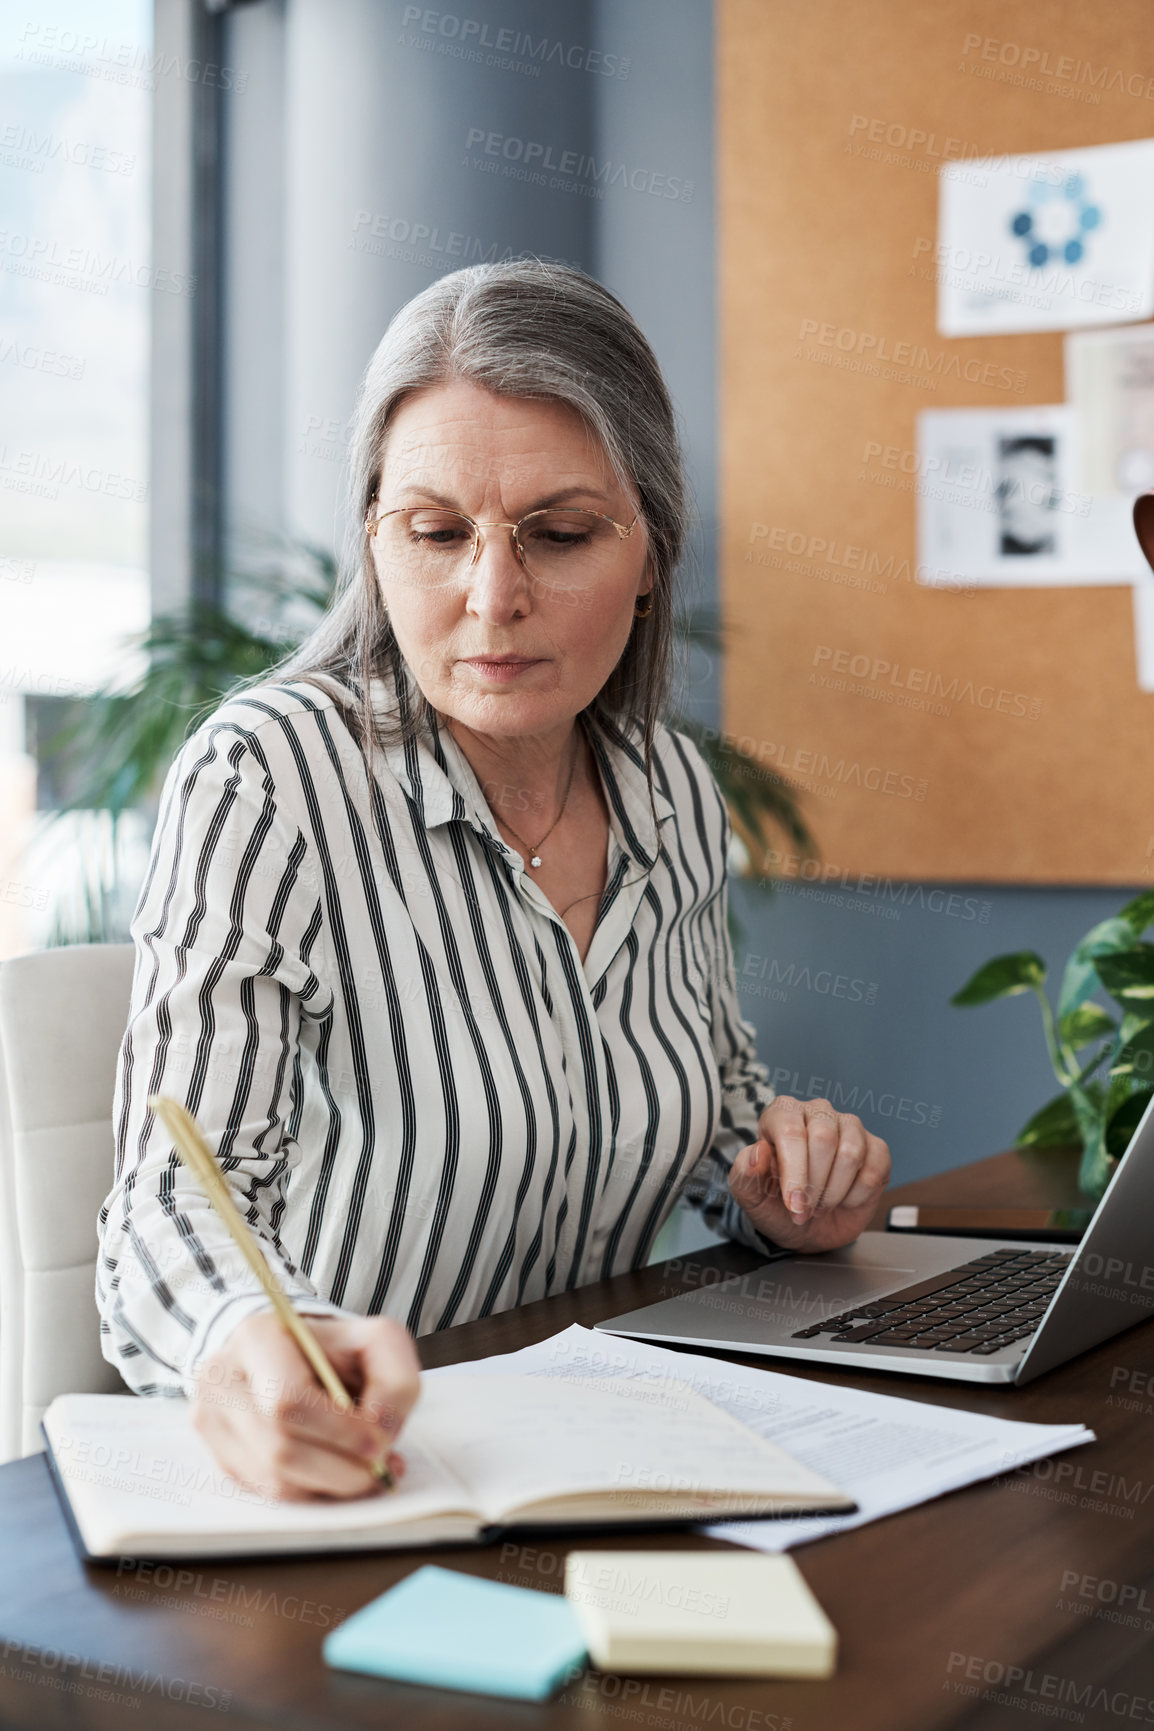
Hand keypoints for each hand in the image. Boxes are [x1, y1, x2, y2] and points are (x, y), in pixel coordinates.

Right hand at [191, 1310, 420, 1501]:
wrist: (289, 1350)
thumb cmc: (334, 1349)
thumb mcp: (377, 1341)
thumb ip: (395, 1379)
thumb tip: (381, 1433)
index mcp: (256, 1337)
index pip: (287, 1400)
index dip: (338, 1430)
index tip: (378, 1442)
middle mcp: (221, 1378)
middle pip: (278, 1448)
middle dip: (340, 1467)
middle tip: (378, 1465)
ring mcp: (212, 1420)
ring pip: (272, 1480)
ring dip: (330, 1485)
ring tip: (365, 1471)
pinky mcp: (219, 1455)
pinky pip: (267, 1492)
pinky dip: (311, 1491)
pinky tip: (336, 1473)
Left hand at [728, 1095, 890, 1252]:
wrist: (807, 1227)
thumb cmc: (776, 1205)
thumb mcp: (750, 1196)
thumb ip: (745, 1174)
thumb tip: (758, 1152)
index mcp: (782, 1114)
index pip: (791, 1133)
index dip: (794, 1173)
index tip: (794, 1205)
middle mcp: (817, 1112)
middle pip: (823, 1140)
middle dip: (814, 1185)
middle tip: (804, 1209)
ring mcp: (850, 1127)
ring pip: (851, 1154)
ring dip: (834, 1192)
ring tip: (821, 1204)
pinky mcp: (876, 1147)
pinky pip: (874, 1170)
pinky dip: (856, 1197)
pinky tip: (843, 1199)